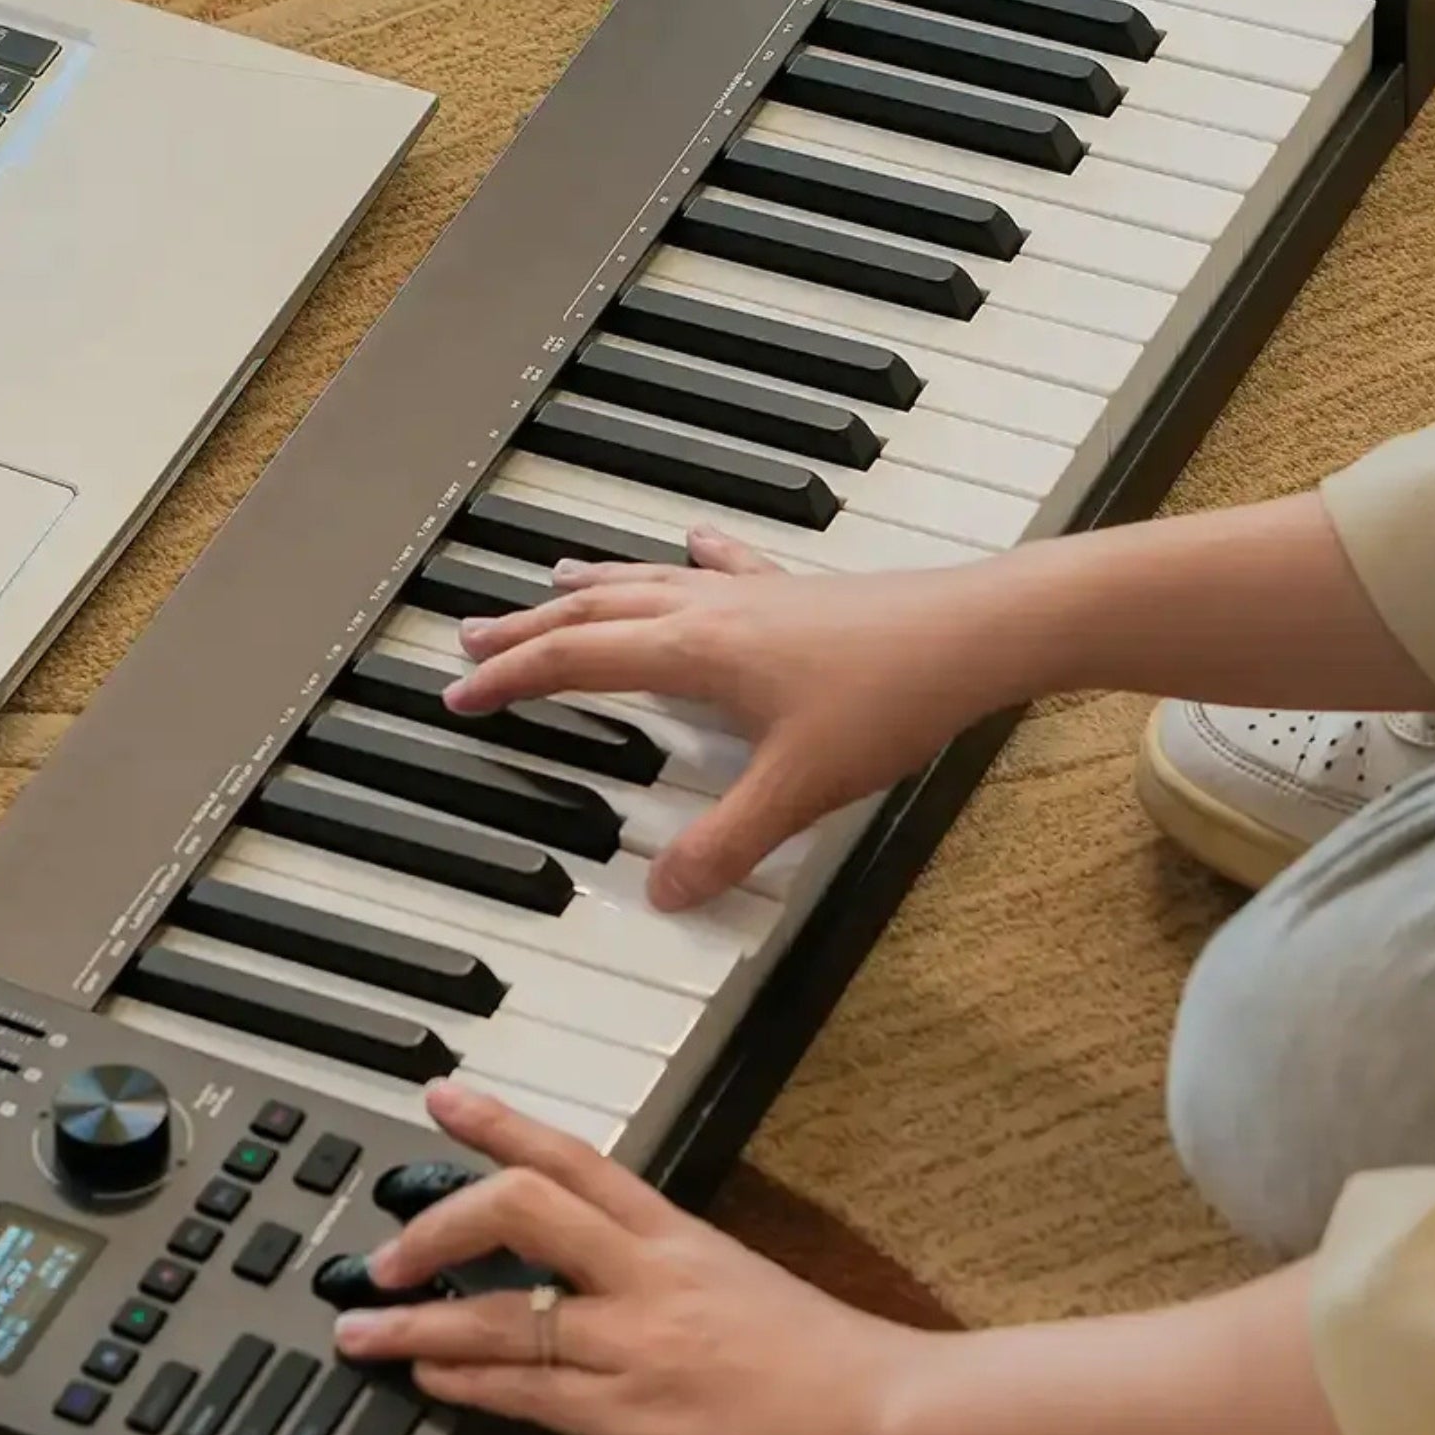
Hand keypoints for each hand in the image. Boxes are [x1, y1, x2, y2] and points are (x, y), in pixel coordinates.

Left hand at [333, 1081, 919, 1434]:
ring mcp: (639, 1344)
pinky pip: (533, 1392)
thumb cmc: (840, 1365)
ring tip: (362, 1327)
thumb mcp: (747, 1295)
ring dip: (420, 1321)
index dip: (501, 1123)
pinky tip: (429, 1380)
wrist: (894, 1417)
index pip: (576, 1158)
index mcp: (681, 1236)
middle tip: (385, 1245)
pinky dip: (469, 1383)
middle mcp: (650, 1275)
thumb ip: (678, 1285)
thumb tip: (626, 1295)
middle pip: (525, 1209)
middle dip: (441, 1220)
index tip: (443, 1098)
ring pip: (506, 1312)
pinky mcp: (637, 1417)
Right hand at [442, 526, 1007, 907]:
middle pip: (593, 612)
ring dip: (587, 589)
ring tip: (549, 584)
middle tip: (472, 638)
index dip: (511, 679)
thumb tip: (664, 892)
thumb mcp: (799, 790)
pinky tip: (694, 542)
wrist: (975, 634)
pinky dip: (692, 558)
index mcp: (692, 651)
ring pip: (645, 582)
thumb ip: (726, 844)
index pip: (575, 662)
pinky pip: (723, 567)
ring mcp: (752, 596)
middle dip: (526, 628)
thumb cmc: (891, 696)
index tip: (459, 694)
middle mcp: (710, 610)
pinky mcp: (796, 595)